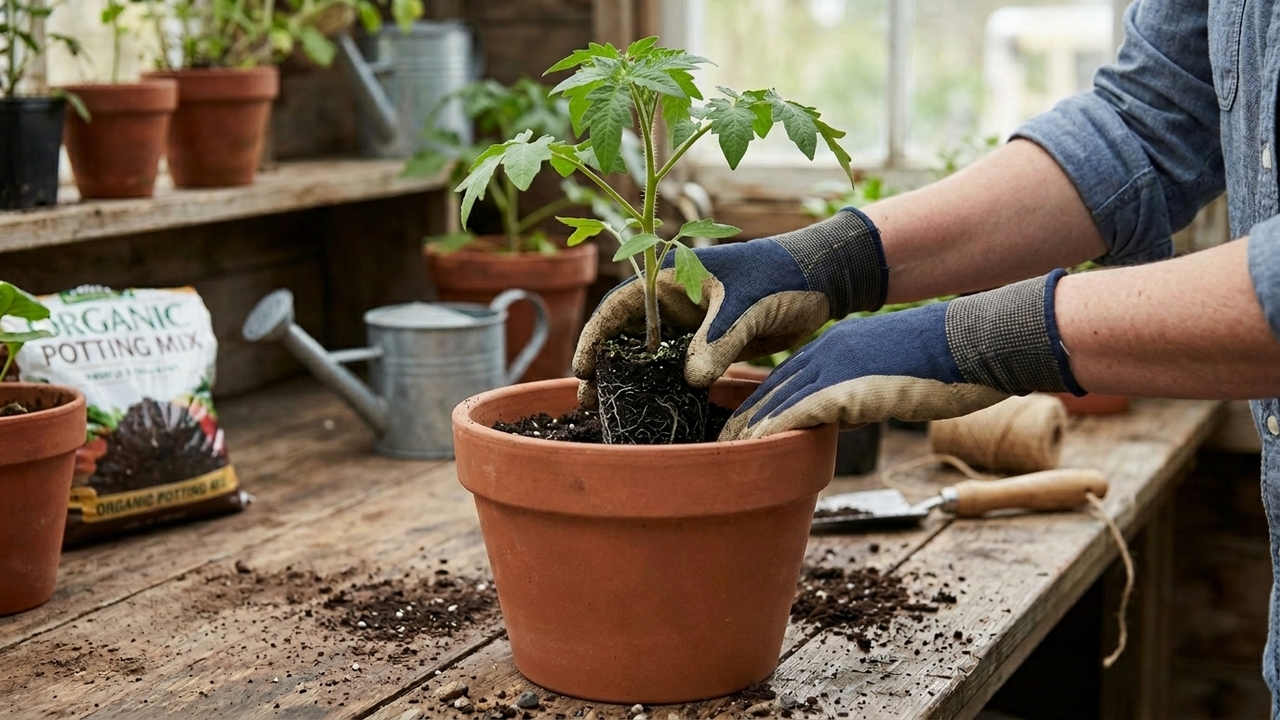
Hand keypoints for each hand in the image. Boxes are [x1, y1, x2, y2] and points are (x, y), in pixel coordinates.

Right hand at [574, 208, 888, 407]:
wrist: (823, 280)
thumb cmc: (782, 277)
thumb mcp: (747, 307)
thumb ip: (718, 342)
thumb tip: (690, 380)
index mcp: (671, 274)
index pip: (619, 306)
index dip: (594, 337)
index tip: (581, 370)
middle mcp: (672, 298)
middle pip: (624, 332)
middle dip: (602, 364)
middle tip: (586, 401)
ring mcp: (689, 320)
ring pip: (646, 351)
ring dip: (627, 377)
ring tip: (606, 409)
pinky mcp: (709, 340)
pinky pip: (675, 364)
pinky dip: (659, 384)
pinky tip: (648, 407)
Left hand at [719, 271, 1082, 439]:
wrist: (975, 345)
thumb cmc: (946, 363)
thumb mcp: (892, 376)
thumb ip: (860, 394)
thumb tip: (840, 418)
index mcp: (837, 345)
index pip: (786, 376)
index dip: (758, 402)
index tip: (736, 422)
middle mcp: (827, 350)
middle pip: (772, 387)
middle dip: (742, 416)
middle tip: (715, 442)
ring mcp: (835, 365)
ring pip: (777, 399)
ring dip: (747, 428)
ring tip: (721, 452)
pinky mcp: (846, 385)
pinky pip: (797, 411)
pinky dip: (771, 431)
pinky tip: (751, 449)